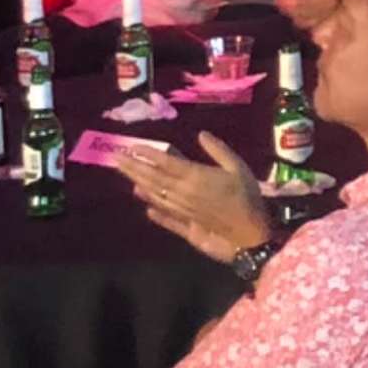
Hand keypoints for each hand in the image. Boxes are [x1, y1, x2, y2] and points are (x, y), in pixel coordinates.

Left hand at [128, 133, 278, 262]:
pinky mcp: (186, 226)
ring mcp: (183, 211)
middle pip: (154, 179)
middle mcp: (184, 193)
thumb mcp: (239, 167)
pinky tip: (144, 205)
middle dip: (134, 168)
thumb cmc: (248, 197)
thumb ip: (219, 151)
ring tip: (124, 174)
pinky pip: (167, 217)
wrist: (252, 234)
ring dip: (139, 184)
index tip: (132, 147)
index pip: (166, 163)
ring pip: (156, 195)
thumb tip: (201, 134)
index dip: (148, 155)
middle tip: (116, 158)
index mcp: (196, 176)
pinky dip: (154, 211)